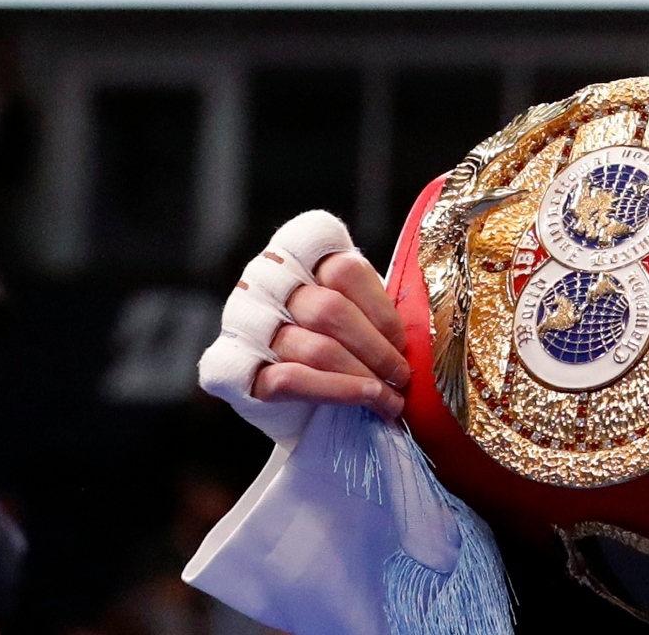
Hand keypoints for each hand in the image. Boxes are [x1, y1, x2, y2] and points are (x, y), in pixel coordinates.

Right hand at [198, 210, 411, 440]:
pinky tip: (364, 401)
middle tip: (402, 375)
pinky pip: (289, 380)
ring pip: (315, 348)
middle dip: (377, 350)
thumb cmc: (337, 338)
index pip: (344, 269)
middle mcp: (263, 279)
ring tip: (391, 397)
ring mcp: (243, 322)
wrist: (297, 393)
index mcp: (297, 249)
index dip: (381, 309)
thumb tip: (418, 330)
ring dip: (362, 378)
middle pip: (331, 311)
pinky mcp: (230, 368)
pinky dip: (336, 392)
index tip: (401, 340)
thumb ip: (374, 304)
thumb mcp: (356, 305)